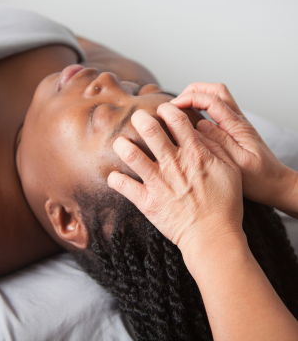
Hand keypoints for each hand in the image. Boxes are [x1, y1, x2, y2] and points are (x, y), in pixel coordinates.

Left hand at [107, 103, 243, 251]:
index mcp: (194, 153)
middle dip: (140, 118)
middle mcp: (173, 163)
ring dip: (122, 144)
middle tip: (138, 118)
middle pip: (150, 129)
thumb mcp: (230, 170)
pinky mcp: (147, 201)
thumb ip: (216, 147)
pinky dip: (115, 179)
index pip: (175, 119)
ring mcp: (158, 182)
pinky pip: (123, 185)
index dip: (166, 109)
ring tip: (121, 143)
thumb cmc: (225, 204)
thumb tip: (200, 129)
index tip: (162, 111)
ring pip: (131, 153)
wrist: (213, 237)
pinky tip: (115, 176)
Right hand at [171, 83, 297, 213]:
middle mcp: (237, 120)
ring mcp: (235, 124)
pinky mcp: (233, 131)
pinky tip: (190, 122)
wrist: (275, 185)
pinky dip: (201, 108)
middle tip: (175, 105)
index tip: (172, 107)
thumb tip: (199, 125)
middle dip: (192, 91)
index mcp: (237, 126)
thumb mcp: (238, 163)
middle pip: (215, 90)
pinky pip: (216, 110)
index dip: (190, 99)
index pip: (212, 100)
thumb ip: (219, 142)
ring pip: (216, 97)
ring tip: (179, 110)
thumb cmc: (260, 179)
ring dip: (197, 98)